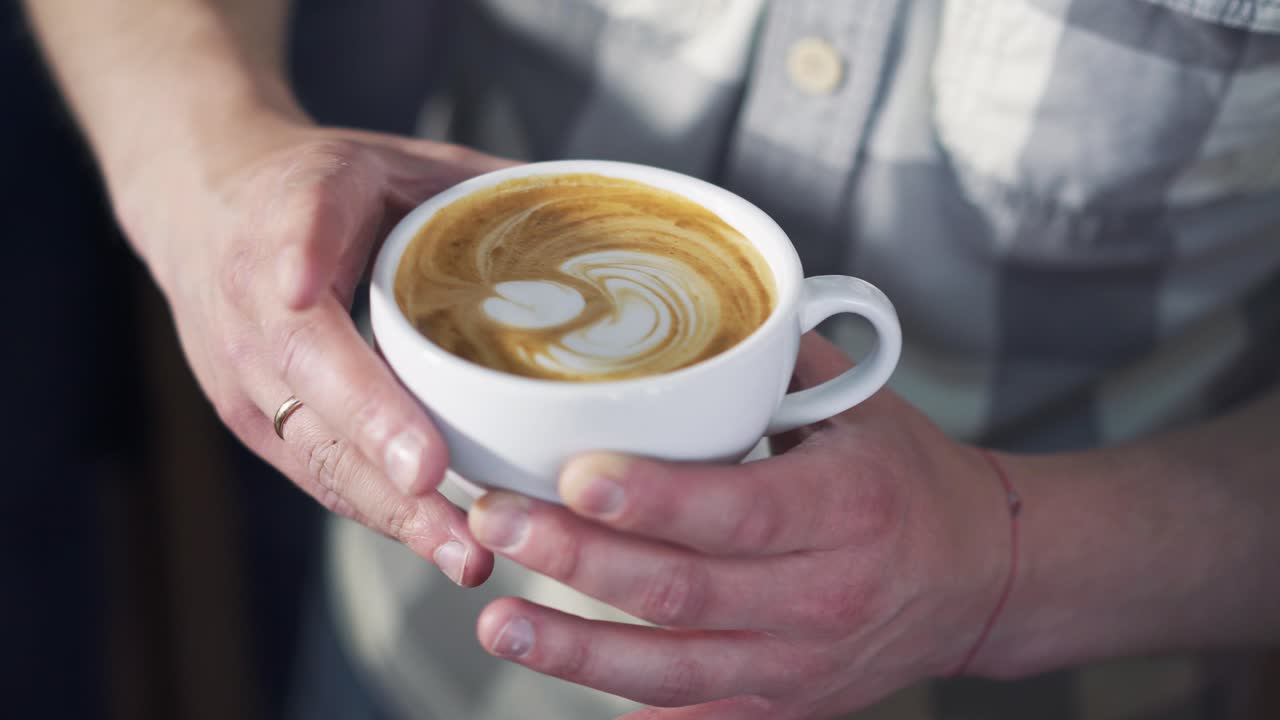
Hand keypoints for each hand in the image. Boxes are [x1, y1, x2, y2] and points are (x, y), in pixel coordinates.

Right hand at [123, 116, 513, 585]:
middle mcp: (254, 291)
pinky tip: (443, 544)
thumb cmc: (323, 187)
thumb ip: (483, 189)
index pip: (298, 226)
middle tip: (432, 475)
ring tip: (462, 546)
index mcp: (295, 203)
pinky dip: (382, 511)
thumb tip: (602, 223)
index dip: (304, 254)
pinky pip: (318, 472)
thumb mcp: (398, 161)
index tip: (304, 286)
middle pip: (303, 361)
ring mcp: (244, 365)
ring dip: (388, 500)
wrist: (203, 208)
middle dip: (370, 425)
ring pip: (311, 439)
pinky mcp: (252, 419)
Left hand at [467, 333, 1011, 717]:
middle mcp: (827, 593)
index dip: (653, 497)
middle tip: (498, 519)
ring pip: (675, 668)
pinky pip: (697, 715)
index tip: (576, 471)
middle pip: (686, 589)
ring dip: (577, 650)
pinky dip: (629, 709)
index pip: (739, 508)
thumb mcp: (858, 405)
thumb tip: (673, 308)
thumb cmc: (904, 477)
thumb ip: (769, 361)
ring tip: (500, 619)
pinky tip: (561, 680)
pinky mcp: (785, 704)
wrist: (979, 577)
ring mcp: (803, 662)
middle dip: (580, 559)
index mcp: (849, 505)